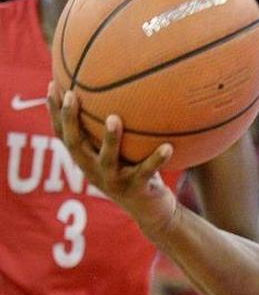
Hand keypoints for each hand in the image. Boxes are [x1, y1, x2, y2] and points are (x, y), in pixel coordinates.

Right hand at [47, 82, 178, 236]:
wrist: (151, 210)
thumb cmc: (136, 171)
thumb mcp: (123, 150)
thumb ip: (117, 127)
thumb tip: (124, 89)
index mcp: (87, 159)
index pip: (63, 133)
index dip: (54, 112)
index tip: (52, 84)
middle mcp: (93, 170)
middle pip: (75, 144)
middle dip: (70, 120)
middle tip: (71, 95)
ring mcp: (113, 181)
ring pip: (107, 159)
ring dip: (110, 138)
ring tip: (114, 118)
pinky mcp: (136, 189)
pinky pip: (147, 171)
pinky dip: (157, 159)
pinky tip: (169, 146)